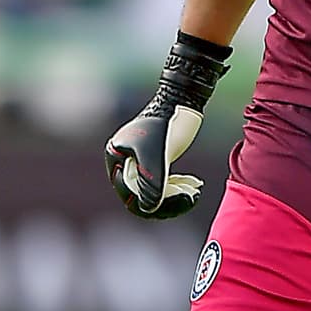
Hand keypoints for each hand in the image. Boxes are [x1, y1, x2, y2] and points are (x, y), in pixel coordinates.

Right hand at [104, 33, 230, 217]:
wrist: (184, 100)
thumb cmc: (168, 123)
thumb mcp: (158, 155)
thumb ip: (150, 183)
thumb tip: (147, 209)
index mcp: (115, 157)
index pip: (131, 194)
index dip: (156, 202)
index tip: (181, 197)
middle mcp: (123, 161)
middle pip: (142, 196)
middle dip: (169, 199)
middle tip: (192, 196)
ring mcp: (139, 161)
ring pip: (155, 192)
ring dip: (176, 195)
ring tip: (195, 190)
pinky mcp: (154, 160)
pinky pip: (163, 184)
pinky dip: (178, 187)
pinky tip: (195, 183)